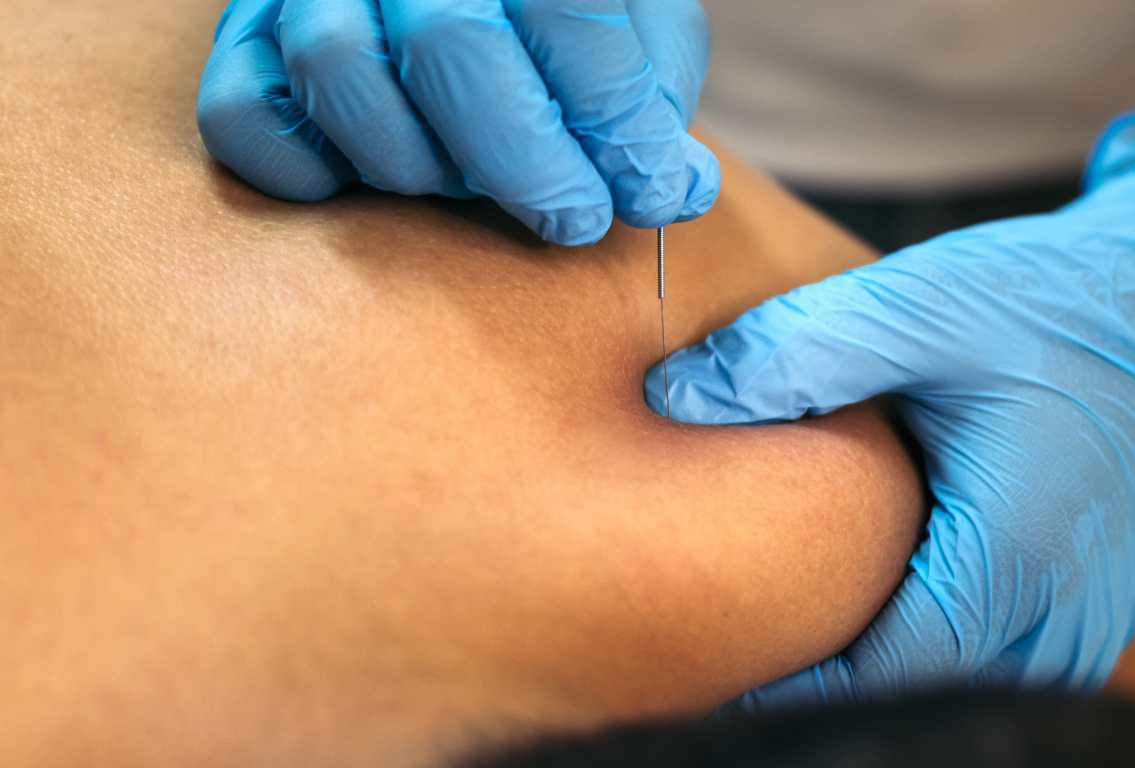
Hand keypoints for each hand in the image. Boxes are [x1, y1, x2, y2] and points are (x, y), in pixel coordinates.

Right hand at [196, 0, 720, 245]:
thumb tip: (674, 191)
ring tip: (467, 188)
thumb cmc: (565, 9)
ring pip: (338, 68)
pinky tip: (360, 187)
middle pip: (450, 44)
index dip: (613, 119)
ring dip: (417, 162)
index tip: (646, 194)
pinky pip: (241, 111)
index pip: (568, 13)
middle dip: (525, 160)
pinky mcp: (246, 33)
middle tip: (572, 220)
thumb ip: (653, 92)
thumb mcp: (637, 19)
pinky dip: (299, 171)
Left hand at [645, 106, 1134, 706]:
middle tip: (724, 648)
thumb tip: (671, 398)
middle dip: (821, 677)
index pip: (876, 674)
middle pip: (911, 693)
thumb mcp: (915, 302)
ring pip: (951, 688)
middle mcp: (1060, 614)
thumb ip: (793, 352)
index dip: (783, 682)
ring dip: (873, 668)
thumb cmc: (1043, 300)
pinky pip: (989, 666)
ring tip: (783, 631)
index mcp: (1014, 555)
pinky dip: (922, 653)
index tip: (703, 662)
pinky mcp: (1085, 615)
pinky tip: (860, 609)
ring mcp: (1084, 628)